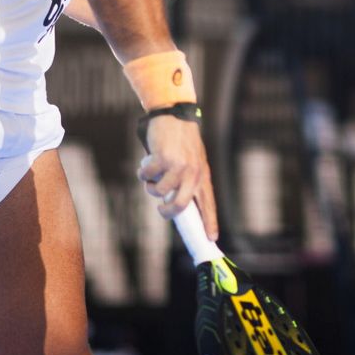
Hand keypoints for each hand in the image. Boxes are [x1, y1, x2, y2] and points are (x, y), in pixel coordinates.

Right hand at [136, 113, 218, 238]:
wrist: (174, 115)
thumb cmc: (181, 141)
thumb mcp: (192, 161)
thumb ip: (187, 181)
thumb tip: (172, 205)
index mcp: (202, 175)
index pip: (208, 204)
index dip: (210, 222)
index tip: (211, 239)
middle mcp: (193, 173)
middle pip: (180, 205)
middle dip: (167, 212)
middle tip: (161, 208)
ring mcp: (178, 166)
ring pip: (158, 191)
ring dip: (150, 184)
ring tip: (152, 172)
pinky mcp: (163, 159)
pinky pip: (146, 176)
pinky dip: (143, 171)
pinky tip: (147, 161)